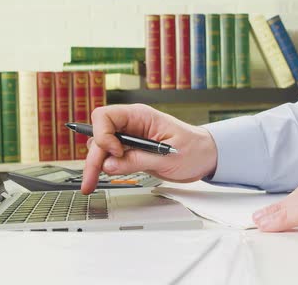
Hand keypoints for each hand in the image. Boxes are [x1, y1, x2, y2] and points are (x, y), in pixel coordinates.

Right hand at [81, 104, 217, 193]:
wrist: (208, 156)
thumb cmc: (195, 149)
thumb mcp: (168, 158)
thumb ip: (138, 160)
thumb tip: (110, 165)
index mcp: (141, 116)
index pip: (106, 117)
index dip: (103, 135)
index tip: (115, 152)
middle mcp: (132, 124)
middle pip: (99, 135)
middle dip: (93, 158)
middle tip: (89, 181)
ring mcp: (131, 138)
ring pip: (101, 147)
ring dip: (95, 164)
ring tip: (93, 182)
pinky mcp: (132, 151)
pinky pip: (111, 156)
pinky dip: (104, 167)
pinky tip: (101, 178)